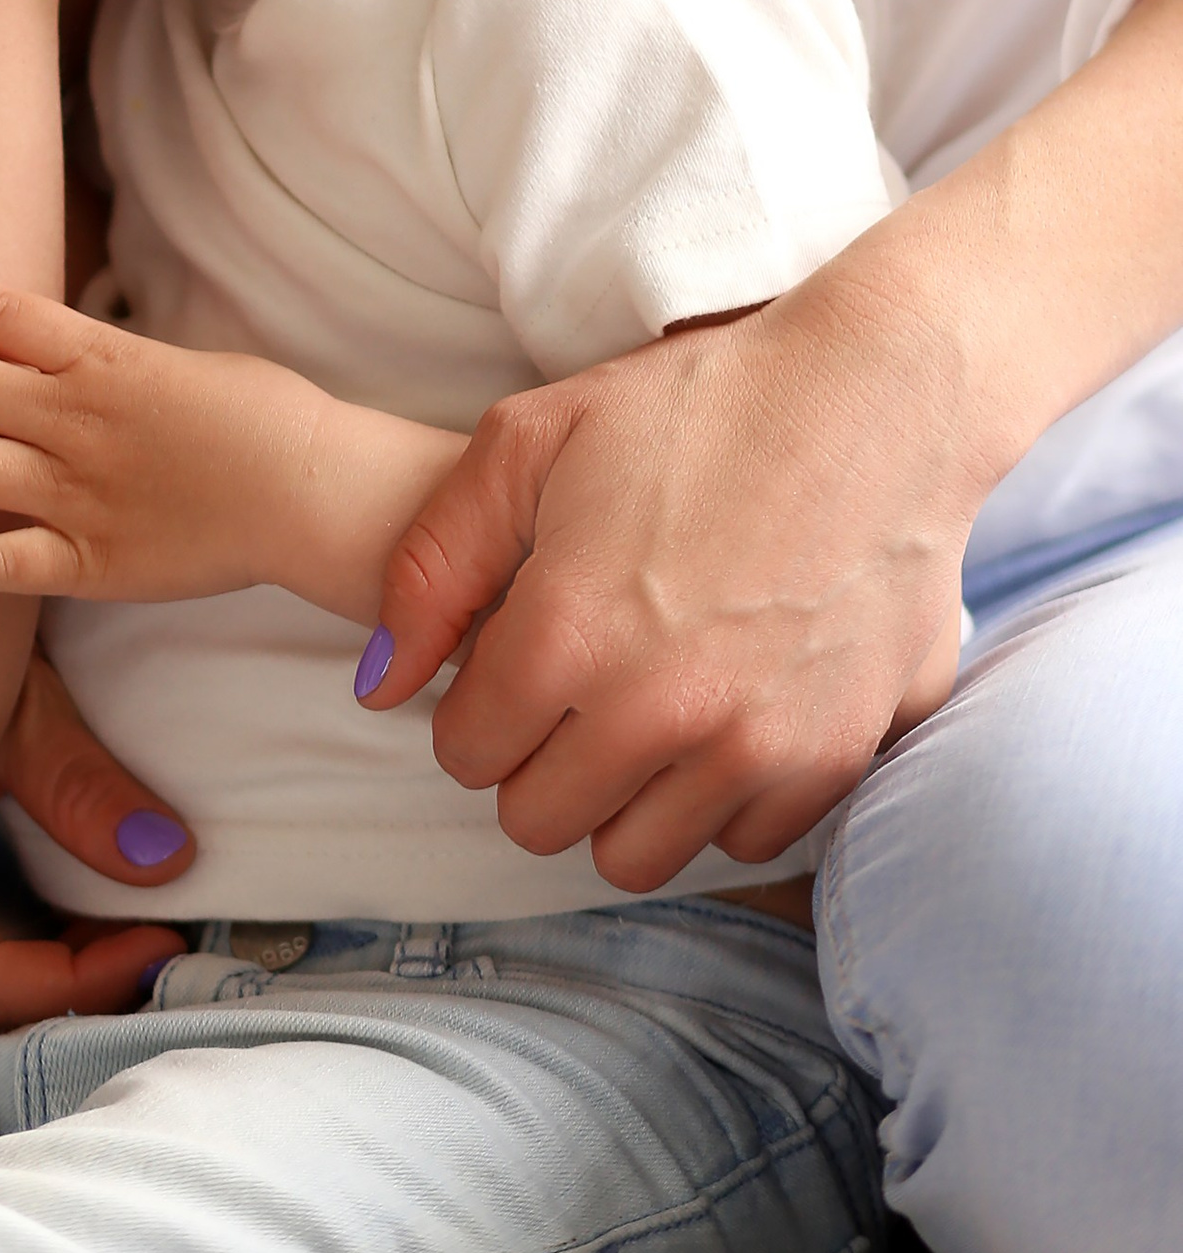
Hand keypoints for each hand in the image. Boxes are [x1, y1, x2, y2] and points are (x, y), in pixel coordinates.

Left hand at [0, 256, 461, 623]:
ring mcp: (78, 493)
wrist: (311, 491)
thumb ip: (110, 361)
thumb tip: (62, 348)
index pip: (0, 312)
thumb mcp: (181, 362)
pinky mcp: (91, 562)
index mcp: (103, 361)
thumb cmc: (263, 416)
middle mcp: (76, 421)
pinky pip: (0, 562)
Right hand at [0, 656, 190, 1028]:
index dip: (73, 981)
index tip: (159, 946)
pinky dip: (10, 953)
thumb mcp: (0, 705)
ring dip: (36, 981)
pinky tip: (77, 925)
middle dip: (57, 995)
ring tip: (125, 941)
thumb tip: (163, 860)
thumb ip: (75, 786)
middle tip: (154, 956)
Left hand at [366, 273, 982, 888]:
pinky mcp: (834, 758)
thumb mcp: (526, 441)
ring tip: (635, 711)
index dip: (472, 705)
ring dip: (619, 797)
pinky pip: (741, 838)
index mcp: (565, 636)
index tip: (508, 659)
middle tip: (564, 690)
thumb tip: (377, 686)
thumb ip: (431, 567)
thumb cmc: (693, 406)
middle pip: (539, 821)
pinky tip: (717, 712)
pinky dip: (718, 797)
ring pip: (635, 855)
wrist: (875, 397)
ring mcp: (751, 746)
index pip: (465, 753)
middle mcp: (654, 713)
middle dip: (533, 762)